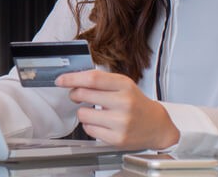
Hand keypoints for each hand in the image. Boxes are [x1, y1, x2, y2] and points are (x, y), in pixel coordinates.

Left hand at [55, 69, 179, 149]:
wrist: (157, 126)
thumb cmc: (136, 104)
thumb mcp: (123, 85)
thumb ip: (101, 81)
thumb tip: (73, 80)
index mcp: (125, 85)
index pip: (92, 78)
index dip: (72, 78)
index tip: (61, 80)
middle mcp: (124, 103)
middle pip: (83, 94)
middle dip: (74, 94)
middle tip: (76, 95)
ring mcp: (121, 122)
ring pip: (83, 114)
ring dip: (83, 112)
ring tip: (95, 112)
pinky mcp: (117, 138)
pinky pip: (89, 130)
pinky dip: (90, 126)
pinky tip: (102, 124)